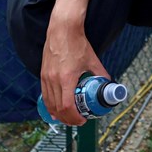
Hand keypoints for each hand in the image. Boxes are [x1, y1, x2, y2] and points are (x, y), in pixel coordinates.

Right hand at [40, 3, 108, 125]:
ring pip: (49, 103)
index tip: (82, 120)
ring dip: (57, 114)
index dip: (74, 117)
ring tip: (66, 118)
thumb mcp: (93, 60)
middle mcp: (54, 79)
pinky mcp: (43, 73)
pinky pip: (44, 94)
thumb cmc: (77, 43)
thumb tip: (108, 83)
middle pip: (57, 108)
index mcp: (67, 78)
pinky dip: (49, 104)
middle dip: (67, 119)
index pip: (67, 106)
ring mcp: (46, 76)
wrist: (63, 29)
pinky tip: (54, 109)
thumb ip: (101, 73)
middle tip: (76, 122)